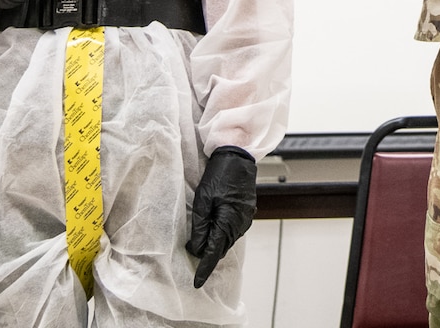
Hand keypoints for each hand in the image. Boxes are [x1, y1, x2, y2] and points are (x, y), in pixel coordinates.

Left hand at [185, 146, 256, 287]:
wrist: (238, 157)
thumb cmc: (218, 175)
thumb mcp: (203, 200)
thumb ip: (200, 226)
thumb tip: (197, 248)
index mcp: (228, 222)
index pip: (214, 252)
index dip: (205, 269)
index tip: (197, 282)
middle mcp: (240, 224)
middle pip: (222, 248)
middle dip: (208, 254)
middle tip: (192, 253)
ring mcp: (246, 219)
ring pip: (228, 240)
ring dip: (216, 243)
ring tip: (201, 240)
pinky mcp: (247, 212)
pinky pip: (233, 230)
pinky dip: (223, 233)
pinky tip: (214, 227)